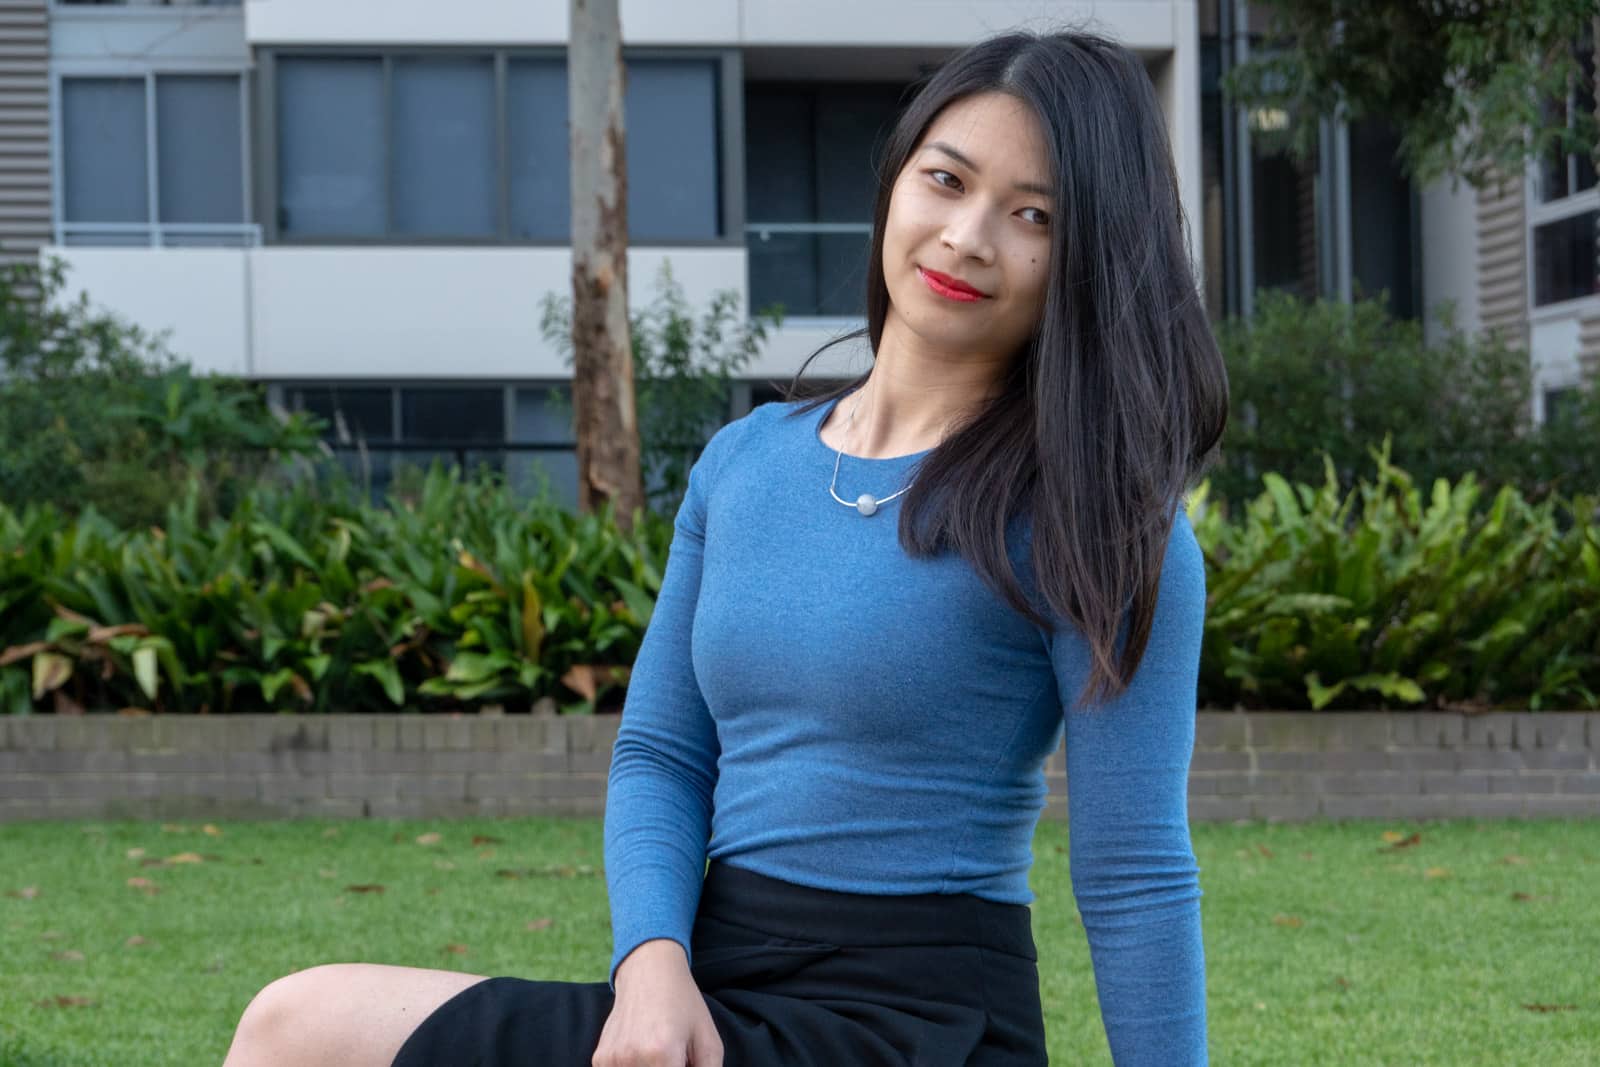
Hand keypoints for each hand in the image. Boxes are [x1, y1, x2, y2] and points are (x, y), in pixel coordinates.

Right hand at [593, 939, 723, 1066]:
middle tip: (674, 1061)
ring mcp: (612, 1060)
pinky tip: (643, 1057)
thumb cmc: (683, 1004)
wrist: (648, 971)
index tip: (683, 1066)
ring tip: (661, 1059)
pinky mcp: (600, 1059)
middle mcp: (632, 1058)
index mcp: (662, 1054)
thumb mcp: (708, 1040)